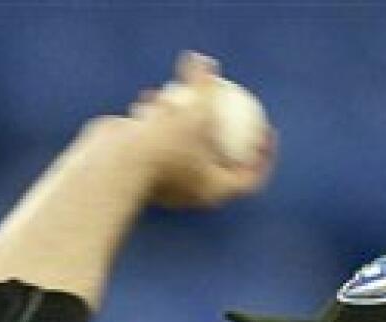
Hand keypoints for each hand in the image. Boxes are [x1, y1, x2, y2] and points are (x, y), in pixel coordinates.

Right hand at [127, 51, 276, 208]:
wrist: (119, 165)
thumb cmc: (165, 142)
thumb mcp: (195, 107)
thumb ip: (204, 86)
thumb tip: (207, 63)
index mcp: (214, 191)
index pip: (250, 178)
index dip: (265, 157)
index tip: (266, 131)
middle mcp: (194, 194)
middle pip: (219, 163)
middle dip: (226, 137)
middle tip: (232, 110)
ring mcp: (169, 186)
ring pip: (183, 149)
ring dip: (183, 121)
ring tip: (177, 97)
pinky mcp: (146, 176)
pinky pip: (157, 145)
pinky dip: (154, 123)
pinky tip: (147, 98)